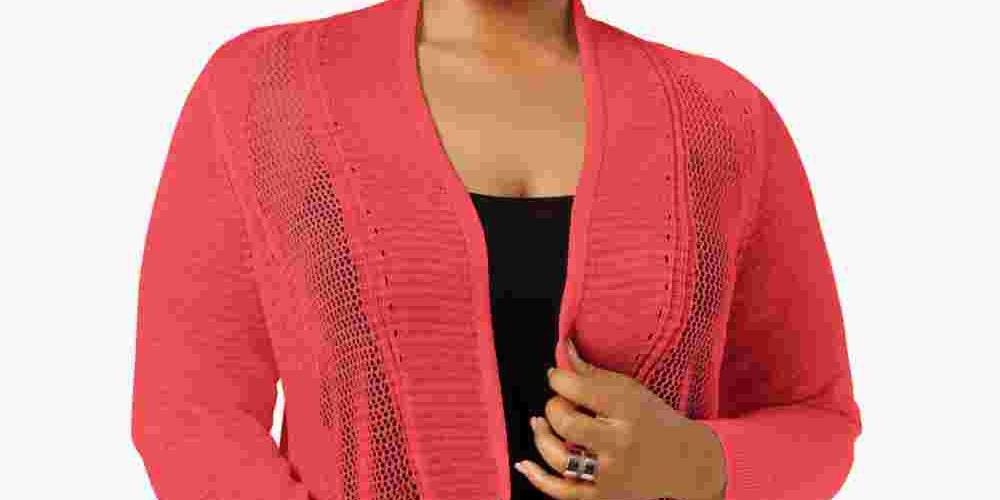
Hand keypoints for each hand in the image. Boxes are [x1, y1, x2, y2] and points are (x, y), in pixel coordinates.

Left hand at [515, 337, 726, 499]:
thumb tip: (562, 349)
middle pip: (567, 424)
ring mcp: (610, 474)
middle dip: (554, 408)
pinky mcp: (603, 496)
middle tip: (560, 403)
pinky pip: (562, 492)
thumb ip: (593, 374)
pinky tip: (522, 464)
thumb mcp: (630, 390)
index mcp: (628, 410)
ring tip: (540, 424)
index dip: (558, 379)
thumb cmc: (652, 419)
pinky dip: (538, 479)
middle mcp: (619, 444)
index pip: (580, 389)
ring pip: (559, 458)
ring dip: (541, 437)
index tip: (556, 377)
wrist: (685, 462)